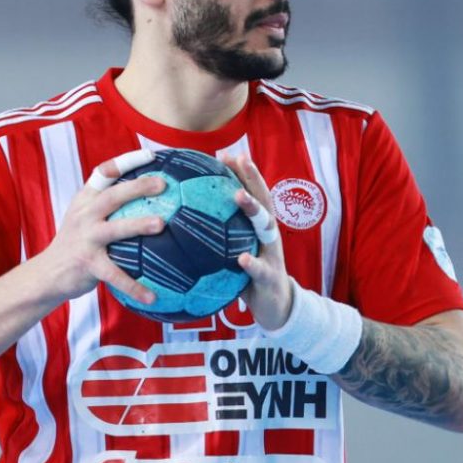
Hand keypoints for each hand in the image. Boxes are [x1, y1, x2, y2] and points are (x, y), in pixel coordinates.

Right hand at [42, 150, 163, 304]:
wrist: (47, 274)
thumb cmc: (75, 243)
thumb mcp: (84, 217)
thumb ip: (108, 206)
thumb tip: (151, 197)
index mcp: (85, 200)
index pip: (104, 172)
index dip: (127, 161)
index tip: (152, 156)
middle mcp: (84, 215)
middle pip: (112, 195)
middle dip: (137, 186)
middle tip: (162, 183)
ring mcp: (86, 239)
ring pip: (115, 229)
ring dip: (138, 225)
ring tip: (161, 224)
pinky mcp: (88, 264)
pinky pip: (115, 275)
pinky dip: (134, 287)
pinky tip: (153, 297)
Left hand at [222, 153, 293, 330]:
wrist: (276, 308)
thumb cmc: (250, 277)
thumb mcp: (235, 252)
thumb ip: (220, 237)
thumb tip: (185, 221)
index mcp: (259, 228)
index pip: (253, 194)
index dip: (242, 173)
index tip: (226, 154)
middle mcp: (269, 235)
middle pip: (263, 201)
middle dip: (253, 178)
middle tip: (239, 159)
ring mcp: (272, 254)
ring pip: (266, 228)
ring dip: (254, 210)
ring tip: (239, 196)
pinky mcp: (271, 278)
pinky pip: (260, 269)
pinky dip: (251, 263)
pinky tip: (240, 258)